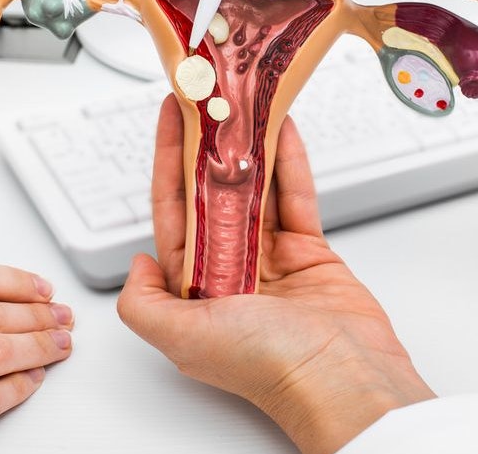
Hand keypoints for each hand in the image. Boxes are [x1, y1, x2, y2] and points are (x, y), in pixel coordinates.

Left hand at [118, 98, 434, 453]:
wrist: (342, 379)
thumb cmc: (264, 366)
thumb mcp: (181, 337)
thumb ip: (143, 303)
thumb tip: (135, 264)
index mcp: (194, 288)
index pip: (173, 210)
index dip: (168, 161)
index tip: (170, 117)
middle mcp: (229, 271)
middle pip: (213, 192)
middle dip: (208, 145)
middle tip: (208, 99)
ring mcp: (270, 260)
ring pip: (255, 189)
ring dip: (250, 147)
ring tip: (245, 104)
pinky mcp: (310, 253)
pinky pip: (296, 198)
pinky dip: (291, 163)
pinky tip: (285, 130)